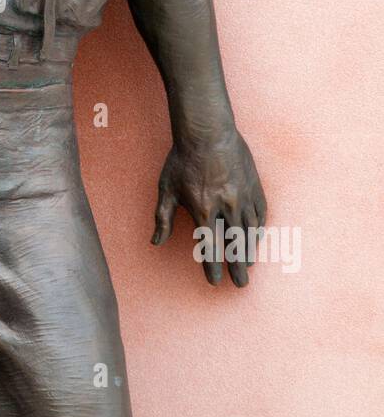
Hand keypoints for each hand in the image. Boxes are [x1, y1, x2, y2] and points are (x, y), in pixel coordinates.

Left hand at [152, 128, 265, 286]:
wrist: (208, 131)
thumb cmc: (183, 159)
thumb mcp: (167, 188)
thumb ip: (163, 217)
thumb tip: (156, 242)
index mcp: (204, 209)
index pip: (210, 247)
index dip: (212, 266)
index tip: (214, 281)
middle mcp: (227, 206)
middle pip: (234, 244)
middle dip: (236, 267)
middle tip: (240, 285)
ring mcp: (244, 196)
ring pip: (250, 231)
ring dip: (249, 251)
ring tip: (248, 267)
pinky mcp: (254, 186)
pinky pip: (260, 213)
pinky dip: (259, 229)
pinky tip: (257, 239)